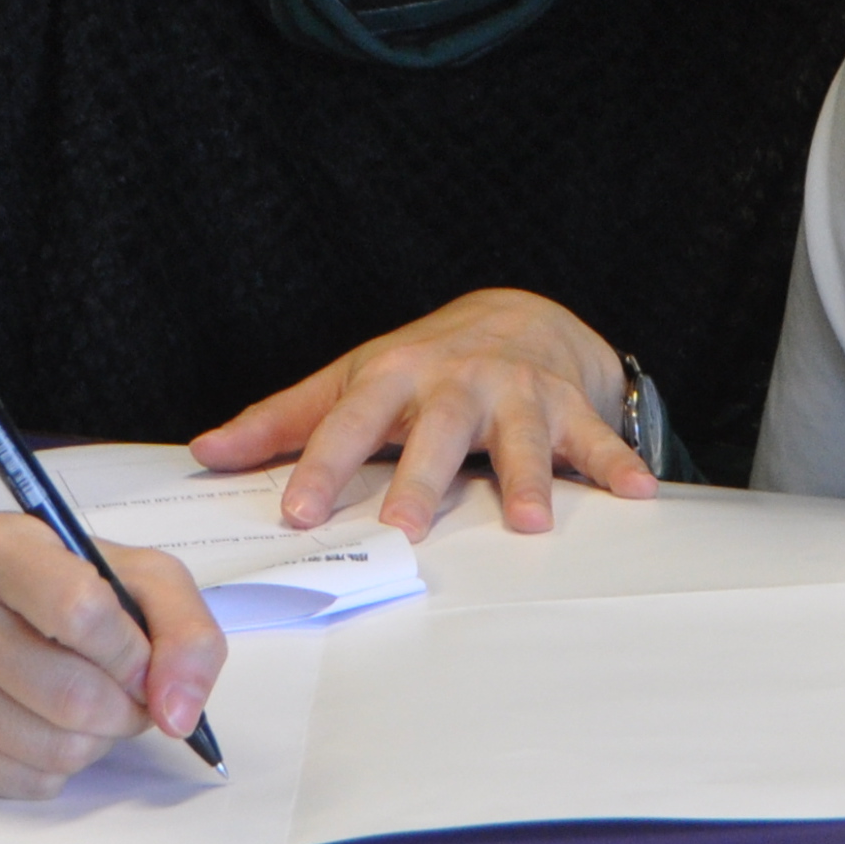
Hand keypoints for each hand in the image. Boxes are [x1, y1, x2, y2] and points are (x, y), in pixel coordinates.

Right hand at [0, 487, 227, 798]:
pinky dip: (58, 767)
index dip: (134, 653)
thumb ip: (185, 634)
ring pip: (52, 749)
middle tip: (128, 693)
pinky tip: (48, 727)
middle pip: (71, 696)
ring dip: (97, 741)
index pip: (81, 613)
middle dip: (126, 708)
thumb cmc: (67, 583)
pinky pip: (21, 782)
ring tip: (90, 706)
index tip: (143, 659)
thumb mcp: (142, 577)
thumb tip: (177, 714)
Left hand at [190, 288, 656, 536]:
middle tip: (403, 528)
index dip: (322, 466)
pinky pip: (595, 439)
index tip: (298, 511)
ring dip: (526, 477)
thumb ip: (283, 421)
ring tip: (529, 522)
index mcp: (393, 380)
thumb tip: (206, 452)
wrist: (517, 315)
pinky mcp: (568, 407)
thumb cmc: (422, 364)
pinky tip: (639, 492)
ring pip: (520, 437)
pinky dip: (617, 464)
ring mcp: (516, 393)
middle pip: (435, 433)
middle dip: (420, 479)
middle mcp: (454, 383)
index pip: (349, 425)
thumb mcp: (350, 380)